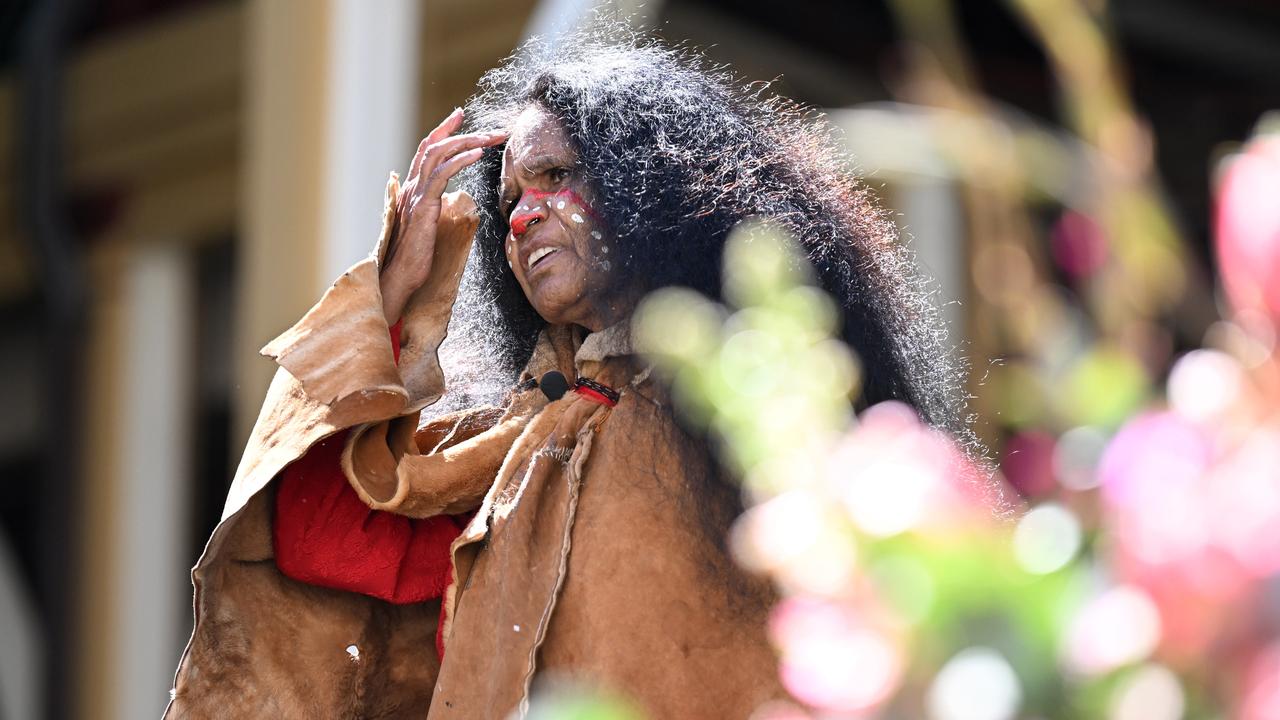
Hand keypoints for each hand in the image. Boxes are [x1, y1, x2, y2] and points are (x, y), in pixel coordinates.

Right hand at [380, 108, 506, 323]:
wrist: (399, 278)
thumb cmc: (416, 259)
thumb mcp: (428, 227)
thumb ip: (434, 209)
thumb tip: (447, 202)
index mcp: (412, 190)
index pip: (427, 150)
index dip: (443, 130)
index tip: (461, 115)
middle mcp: (411, 187)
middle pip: (433, 145)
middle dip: (462, 132)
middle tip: (491, 129)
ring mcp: (415, 195)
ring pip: (437, 154)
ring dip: (466, 142)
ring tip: (490, 138)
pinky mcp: (422, 207)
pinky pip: (441, 175)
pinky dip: (459, 160)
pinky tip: (477, 154)